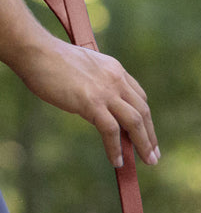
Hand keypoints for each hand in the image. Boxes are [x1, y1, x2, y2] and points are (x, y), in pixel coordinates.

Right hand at [16, 36, 159, 167]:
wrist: (35, 51)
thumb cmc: (51, 59)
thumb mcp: (85, 68)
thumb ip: (98, 85)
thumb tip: (100, 108)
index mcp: (115, 70)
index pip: (139, 97)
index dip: (145, 118)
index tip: (147, 133)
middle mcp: (116, 80)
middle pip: (142, 112)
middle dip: (150, 136)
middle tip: (154, 155)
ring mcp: (105, 92)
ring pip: (134, 122)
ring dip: (143, 145)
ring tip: (148, 161)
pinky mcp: (91, 103)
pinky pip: (111, 131)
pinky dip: (115, 149)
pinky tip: (117, 161)